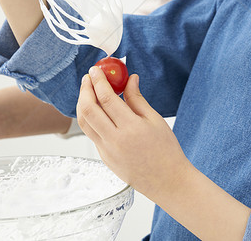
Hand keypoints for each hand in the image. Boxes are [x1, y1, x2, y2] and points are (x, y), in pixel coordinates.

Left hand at [76, 68, 190, 200]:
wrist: (167, 181)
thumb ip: (137, 99)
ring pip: (84, 123)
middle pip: (88, 109)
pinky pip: (92, 134)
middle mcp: (115, 140)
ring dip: (82, 103)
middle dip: (85, 89)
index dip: (99, 81)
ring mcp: (107, 152)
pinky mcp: (104, 159)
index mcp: (131, 128)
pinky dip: (90, 119)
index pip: (107, 98)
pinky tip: (96, 110)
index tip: (96, 70)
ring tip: (88, 91)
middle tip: (88, 77)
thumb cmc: (166, 150)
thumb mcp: (155, 120)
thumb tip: (130, 79)